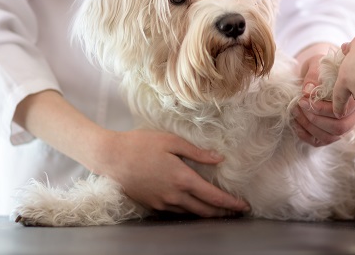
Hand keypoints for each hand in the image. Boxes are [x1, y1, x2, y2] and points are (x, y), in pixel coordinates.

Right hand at [13, 91, 248, 217]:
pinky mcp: (151, 205)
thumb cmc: (140, 144)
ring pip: (190, 214)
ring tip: (218, 210)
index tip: (243, 206)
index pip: (213, 196)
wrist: (110, 157)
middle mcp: (174, 195)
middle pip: (204, 210)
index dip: (230, 203)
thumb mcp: (171, 141)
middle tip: (235, 211)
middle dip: (222, 213)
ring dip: (206, 213)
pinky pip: (175, 212)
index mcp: (182, 178)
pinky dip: (188, 211)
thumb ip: (196, 152)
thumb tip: (219, 159)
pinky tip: (192, 206)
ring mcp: (162, 203)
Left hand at [292, 52, 354, 146]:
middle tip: (300, 105)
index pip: (345, 110)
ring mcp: (343, 128)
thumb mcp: (317, 65)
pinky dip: (304, 134)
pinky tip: (295, 122)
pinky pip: (318, 142)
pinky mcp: (330, 135)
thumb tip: (308, 91)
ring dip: (308, 126)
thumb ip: (314, 75)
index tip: (304, 98)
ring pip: (329, 137)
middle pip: (339, 128)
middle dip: (315, 118)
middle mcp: (353, 116)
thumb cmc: (320, 69)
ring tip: (295, 111)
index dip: (323, 108)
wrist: (316, 76)